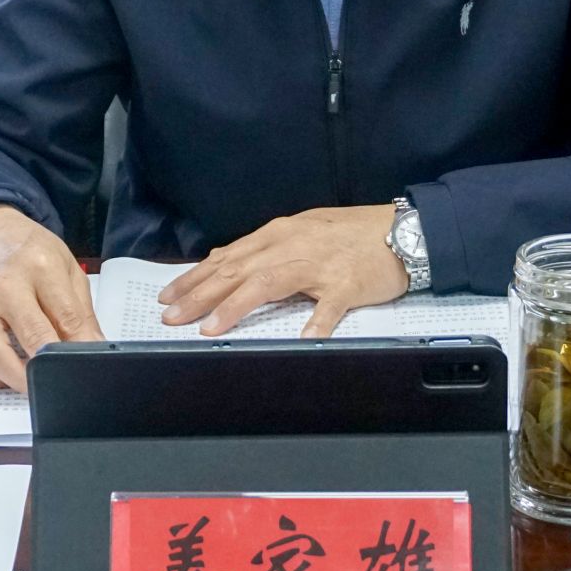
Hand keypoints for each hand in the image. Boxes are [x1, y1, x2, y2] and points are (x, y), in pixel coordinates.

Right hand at [0, 204, 101, 391]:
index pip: (65, 316)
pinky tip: (7, 377)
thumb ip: (80, 308)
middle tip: (66, 382)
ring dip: (16, 379)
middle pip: (31, 337)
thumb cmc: (26, 250)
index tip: (91, 366)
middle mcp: (4, 287)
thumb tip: (94, 347)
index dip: (81, 347)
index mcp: (39, 267)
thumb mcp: (64, 265)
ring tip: (36, 387)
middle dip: (51, 366)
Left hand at [156, 203, 407, 337]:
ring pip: (267, 283)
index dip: (195, 279)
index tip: (168, 297)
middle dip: (200, 295)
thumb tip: (226, 261)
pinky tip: (300, 341)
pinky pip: (328, 307)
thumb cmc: (351, 234)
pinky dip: (313, 324)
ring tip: (210, 327)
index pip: (227, 258)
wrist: (402, 230)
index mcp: (278, 235)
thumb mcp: (301, 233)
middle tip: (171, 316)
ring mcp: (319, 265)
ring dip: (235, 306)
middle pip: (237, 270)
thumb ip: (265, 249)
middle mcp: (291, 245)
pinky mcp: (346, 284)